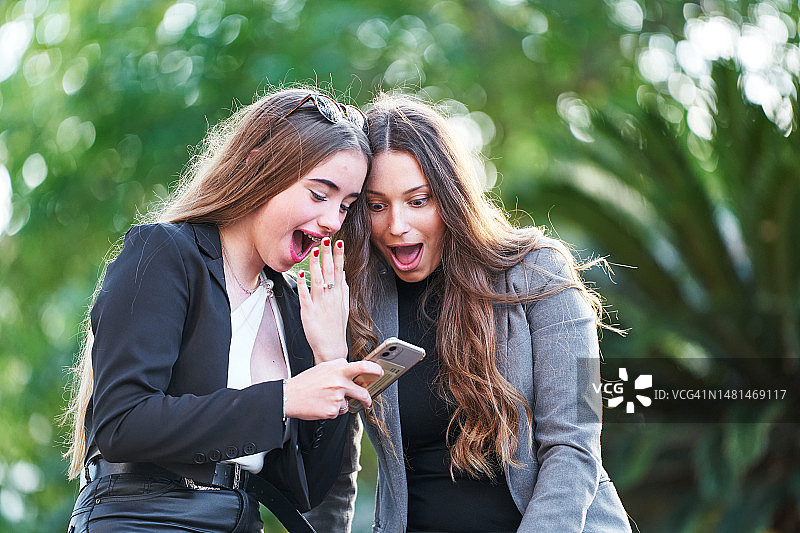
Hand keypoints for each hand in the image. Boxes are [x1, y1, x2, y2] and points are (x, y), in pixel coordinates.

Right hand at [284, 359, 382, 419]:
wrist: (289, 397)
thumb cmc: (305, 382)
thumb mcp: (323, 367)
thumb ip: (338, 366)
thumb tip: (352, 367)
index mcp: (338, 370)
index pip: (361, 366)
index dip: (374, 369)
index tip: (380, 372)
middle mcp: (339, 384)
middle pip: (362, 392)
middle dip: (367, 399)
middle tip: (367, 401)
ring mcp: (337, 398)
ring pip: (348, 403)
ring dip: (342, 403)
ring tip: (327, 398)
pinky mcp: (332, 411)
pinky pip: (339, 411)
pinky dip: (333, 410)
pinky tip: (323, 404)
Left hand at [297, 238, 348, 362]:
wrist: (331, 348)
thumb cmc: (336, 328)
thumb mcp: (344, 307)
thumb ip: (343, 290)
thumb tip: (343, 275)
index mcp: (338, 294)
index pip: (340, 270)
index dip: (339, 256)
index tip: (339, 243)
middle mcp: (330, 296)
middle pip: (329, 272)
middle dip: (328, 255)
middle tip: (326, 240)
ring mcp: (320, 303)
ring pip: (318, 280)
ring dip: (316, 265)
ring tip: (314, 251)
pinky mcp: (309, 311)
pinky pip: (305, 295)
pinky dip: (303, 284)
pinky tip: (301, 274)